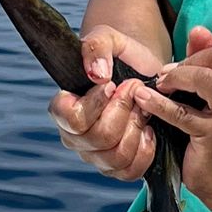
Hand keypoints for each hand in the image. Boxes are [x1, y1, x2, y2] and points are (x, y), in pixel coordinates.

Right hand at [48, 27, 159, 180]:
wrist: (143, 73)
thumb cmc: (121, 56)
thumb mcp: (108, 39)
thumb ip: (96, 47)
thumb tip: (98, 75)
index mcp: (63, 109)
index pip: (73, 119)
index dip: (96, 104)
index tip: (112, 83)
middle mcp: (74, 137)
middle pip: (99, 138)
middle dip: (124, 111)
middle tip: (135, 89)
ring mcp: (96, 155)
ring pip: (116, 157)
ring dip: (136, 128)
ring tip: (142, 108)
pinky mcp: (118, 167)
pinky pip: (131, 172)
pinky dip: (146, 151)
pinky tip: (149, 129)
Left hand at [129, 27, 211, 204]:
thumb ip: (210, 60)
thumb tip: (199, 30)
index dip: (205, 50)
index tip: (186, 64)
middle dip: (188, 62)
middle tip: (168, 76)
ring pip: (205, 78)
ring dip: (176, 77)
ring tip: (161, 85)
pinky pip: (182, 111)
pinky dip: (158, 102)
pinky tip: (143, 98)